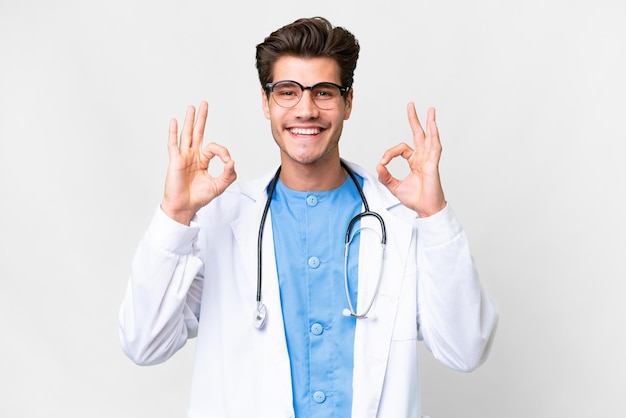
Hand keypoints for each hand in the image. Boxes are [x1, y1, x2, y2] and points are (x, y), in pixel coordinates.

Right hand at [161, 101, 236, 224]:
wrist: (185, 207)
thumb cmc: (199, 197)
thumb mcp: (219, 186)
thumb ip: (228, 175)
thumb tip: (232, 162)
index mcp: (203, 160)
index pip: (215, 148)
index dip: (224, 153)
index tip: (228, 163)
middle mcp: (193, 156)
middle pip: (198, 133)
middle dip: (202, 118)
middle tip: (204, 104)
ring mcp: (183, 157)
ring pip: (187, 134)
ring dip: (189, 121)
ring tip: (192, 107)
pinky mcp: (175, 161)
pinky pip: (173, 144)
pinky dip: (174, 132)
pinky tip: (174, 121)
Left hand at [376, 103, 445, 217]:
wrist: (425, 209)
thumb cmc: (415, 198)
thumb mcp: (394, 186)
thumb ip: (385, 176)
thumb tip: (378, 165)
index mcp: (415, 162)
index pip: (401, 149)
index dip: (389, 153)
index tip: (382, 163)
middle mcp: (422, 158)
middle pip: (419, 134)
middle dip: (414, 119)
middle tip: (411, 106)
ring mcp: (429, 160)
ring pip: (430, 137)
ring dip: (430, 123)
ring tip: (430, 111)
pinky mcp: (433, 165)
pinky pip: (435, 148)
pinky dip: (434, 136)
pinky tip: (433, 126)